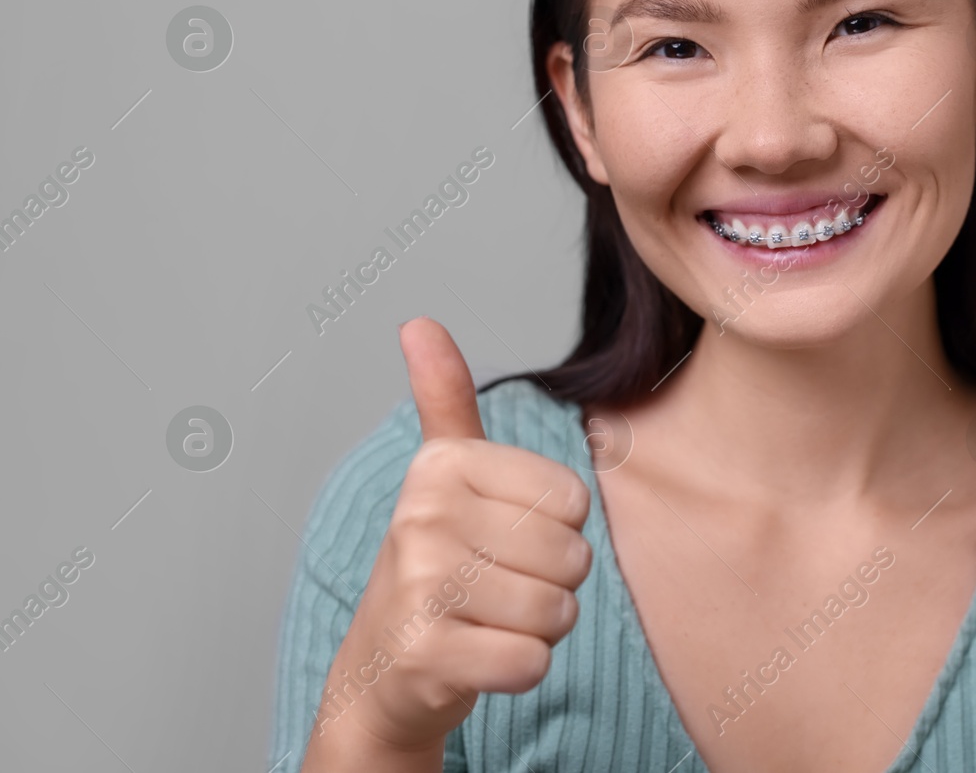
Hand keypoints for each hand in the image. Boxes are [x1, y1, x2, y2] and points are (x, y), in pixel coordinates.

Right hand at [320, 317, 592, 750]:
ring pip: (557, 611)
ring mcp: (420, 586)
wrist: (381, 672)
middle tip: (498, 590)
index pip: (574, 500)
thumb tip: (419, 322)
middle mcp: (423, 516)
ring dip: (539, 629)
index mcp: (442, 466)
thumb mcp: (444, 477)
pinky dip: (520, 669)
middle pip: (572, 556)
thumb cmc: (435, 567)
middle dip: (553, 586)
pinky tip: (480, 658)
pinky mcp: (425, 654)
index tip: (504, 540)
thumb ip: (444, 400)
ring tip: (490, 622)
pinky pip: (530, 661)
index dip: (557, 531)